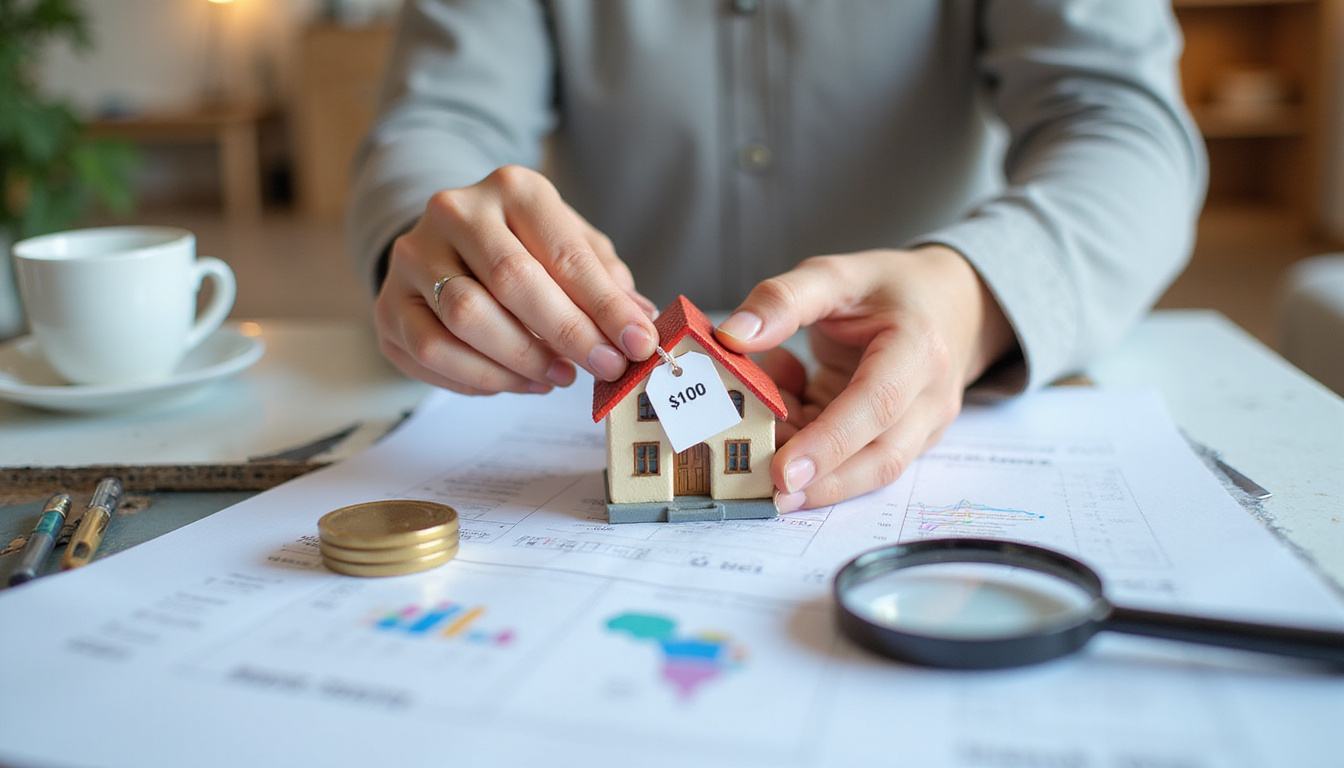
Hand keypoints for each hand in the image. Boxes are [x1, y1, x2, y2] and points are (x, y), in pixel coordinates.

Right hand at [374, 165, 658, 394]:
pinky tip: (520, 382)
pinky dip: (483, 379)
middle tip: (604, 367)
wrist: (447, 245)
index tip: (638, 343)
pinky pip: (433, 352)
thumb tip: (643, 320)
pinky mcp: (389, 304)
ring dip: (523, 360)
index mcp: (512, 188)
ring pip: (466, 318)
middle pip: (512, 281)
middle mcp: (455, 212)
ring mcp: (414, 256)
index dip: (605, 306)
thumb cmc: (524, 248)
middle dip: (568, 333)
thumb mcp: (571, 247)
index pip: (563, 252)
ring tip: (560, 376)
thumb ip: (606, 281)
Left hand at [715, 246, 1016, 511]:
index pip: (876, 405)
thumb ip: (782, 300)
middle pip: (880, 457)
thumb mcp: (834, 275)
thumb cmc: (891, 289)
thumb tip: (730, 336)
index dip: (828, 442)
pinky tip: (786, 412)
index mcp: (918, 348)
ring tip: (763, 442)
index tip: (782, 470)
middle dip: (820, 481)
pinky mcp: (902, 443)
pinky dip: (811, 448)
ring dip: (810, 468)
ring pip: (867, 470)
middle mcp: (928, 397)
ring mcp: (921, 427)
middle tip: (763, 488)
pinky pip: (853, 461)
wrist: (948, 303)